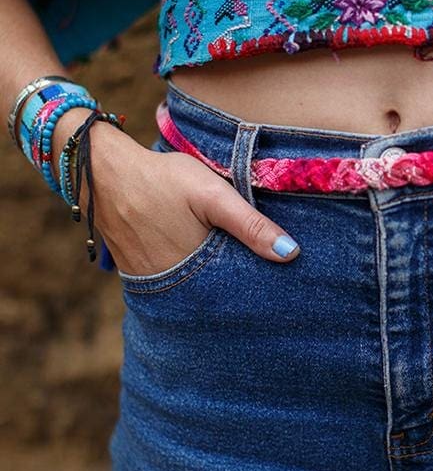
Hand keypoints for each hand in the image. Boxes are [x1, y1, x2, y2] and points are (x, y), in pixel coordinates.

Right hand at [51, 107, 299, 274]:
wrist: (103, 172)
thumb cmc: (162, 180)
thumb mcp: (213, 195)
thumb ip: (251, 225)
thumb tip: (290, 253)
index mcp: (196, 272)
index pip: (238, 295)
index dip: (259, 290)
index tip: (280, 284)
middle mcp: (172, 287)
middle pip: (217, 298)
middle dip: (240, 291)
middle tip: (265, 282)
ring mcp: (153, 284)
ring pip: (196, 294)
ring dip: (216, 287)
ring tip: (239, 273)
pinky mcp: (140, 276)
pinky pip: (175, 286)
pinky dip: (193, 280)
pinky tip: (206, 266)